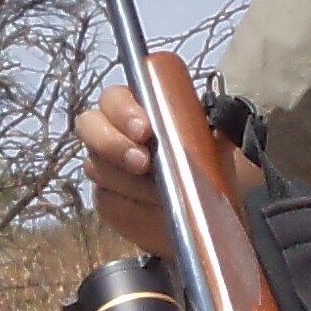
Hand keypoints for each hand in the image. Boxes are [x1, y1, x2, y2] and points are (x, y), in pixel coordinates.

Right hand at [77, 82, 266, 257]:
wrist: (210, 207)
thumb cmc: (208, 162)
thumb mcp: (218, 142)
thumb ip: (217, 129)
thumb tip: (221, 130)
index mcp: (136, 108)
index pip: (113, 99)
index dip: (122, 111)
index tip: (144, 129)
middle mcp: (112, 133)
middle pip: (89, 127)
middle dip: (112, 143)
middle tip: (142, 162)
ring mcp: (105, 167)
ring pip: (97, 167)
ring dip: (127, 181)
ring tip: (159, 194)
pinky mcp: (108, 200)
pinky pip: (107, 200)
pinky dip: (130, 206)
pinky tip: (152, 211)